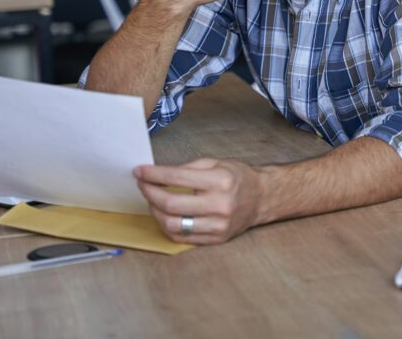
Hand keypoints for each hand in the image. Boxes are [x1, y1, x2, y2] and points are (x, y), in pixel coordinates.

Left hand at [134, 158, 263, 244]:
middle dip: (150, 193)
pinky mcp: (216, 239)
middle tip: (142, 184)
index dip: (153, 175)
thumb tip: (157, 173)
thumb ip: (187, 168)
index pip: (177, 178)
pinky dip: (167, 226)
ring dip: (155, 211)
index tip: (139, 171)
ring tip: (152, 200)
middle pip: (171, 204)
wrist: (262, 198)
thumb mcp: (216, 163)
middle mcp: (220, 205)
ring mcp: (218, 225)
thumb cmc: (238, 178)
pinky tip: (164, 214)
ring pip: (173, 225)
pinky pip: (182, 237)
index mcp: (221, 181)